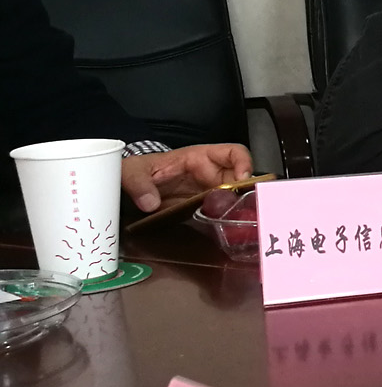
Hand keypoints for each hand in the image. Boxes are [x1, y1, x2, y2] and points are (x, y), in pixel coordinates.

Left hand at [121, 144, 252, 212]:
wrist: (131, 188)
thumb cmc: (138, 171)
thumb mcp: (132, 171)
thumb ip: (138, 182)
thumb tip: (149, 202)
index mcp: (200, 159)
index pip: (233, 153)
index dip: (243, 163)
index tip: (242, 179)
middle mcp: (210, 176)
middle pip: (241, 182)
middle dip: (245, 195)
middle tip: (240, 209)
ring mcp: (208, 195)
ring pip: (235, 201)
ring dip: (237, 212)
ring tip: (232, 224)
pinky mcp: (203, 212)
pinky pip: (221, 217)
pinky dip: (225, 224)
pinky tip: (221, 232)